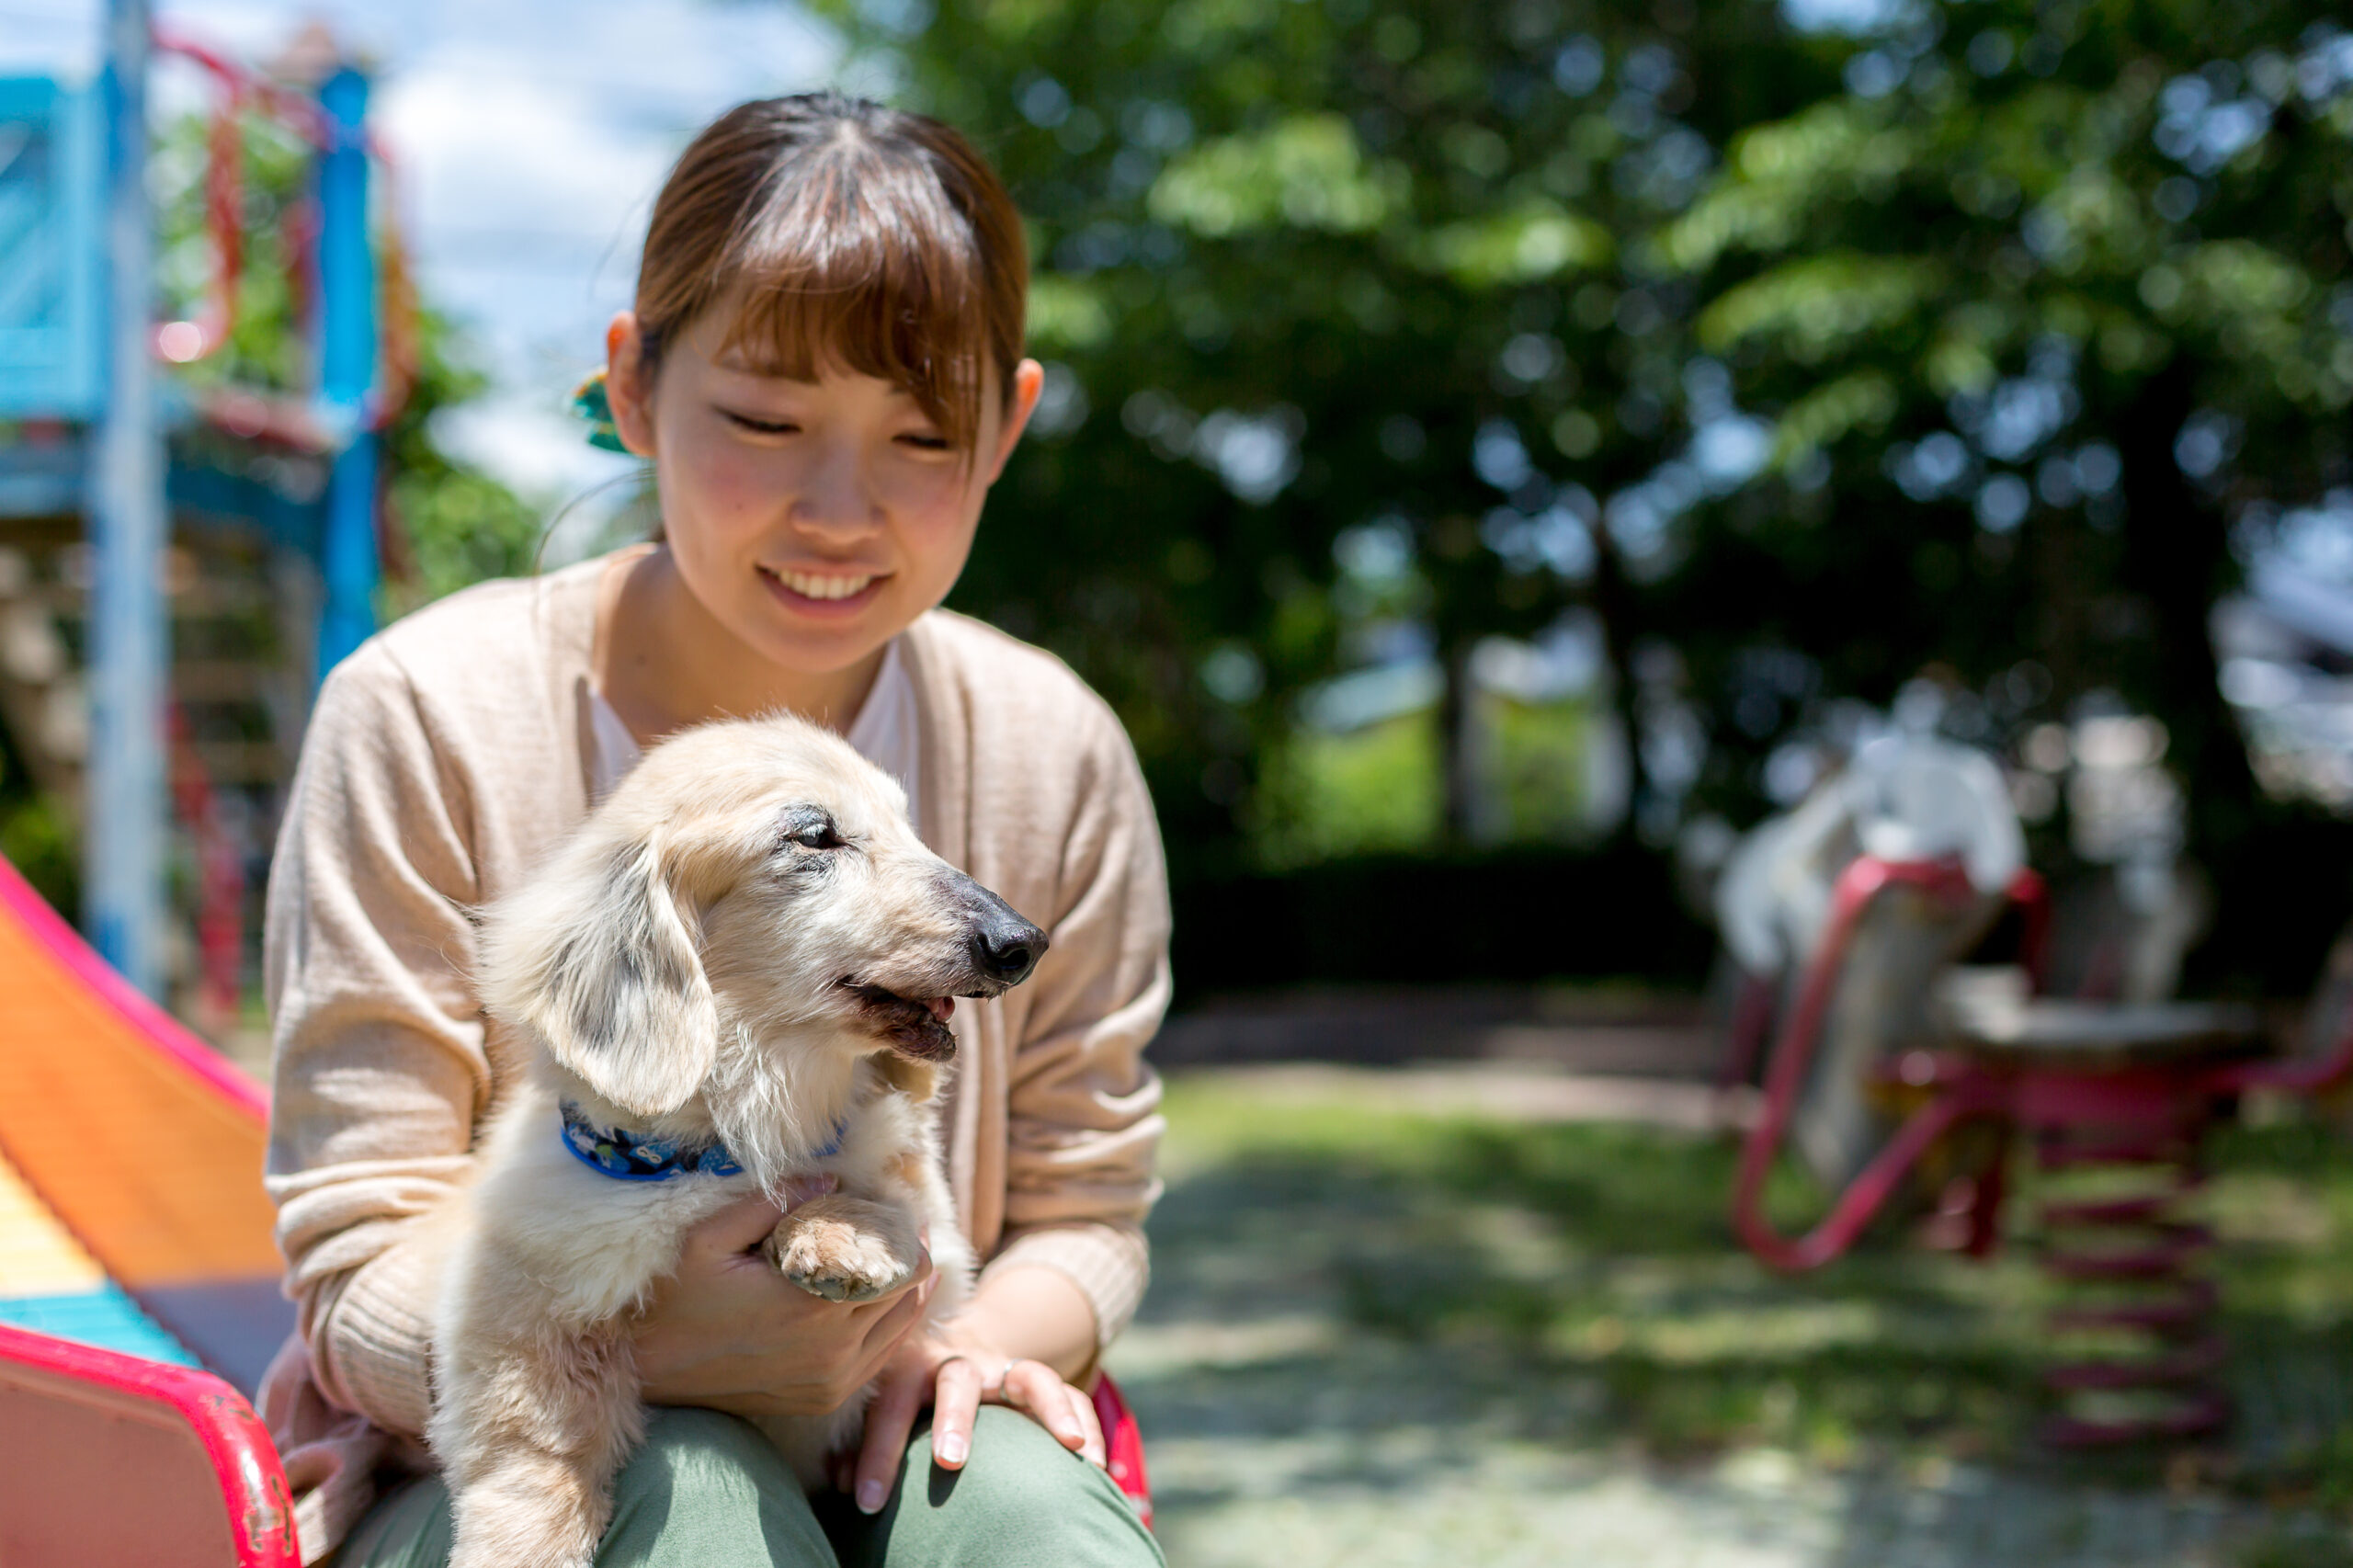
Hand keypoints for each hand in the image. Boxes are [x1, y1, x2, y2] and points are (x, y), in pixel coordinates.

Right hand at [633, 1187, 934, 1418]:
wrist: (648, 1372)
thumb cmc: (675, 1298)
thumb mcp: (709, 1237)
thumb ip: (772, 1202)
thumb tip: (830, 1177)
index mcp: (812, 1306)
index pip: (898, 1265)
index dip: (905, 1232)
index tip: (897, 1207)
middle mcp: (833, 1350)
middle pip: (908, 1294)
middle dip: (909, 1255)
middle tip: (899, 1224)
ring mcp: (832, 1381)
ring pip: (902, 1327)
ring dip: (908, 1290)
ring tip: (899, 1255)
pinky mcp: (824, 1399)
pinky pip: (881, 1358)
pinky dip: (891, 1325)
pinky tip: (882, 1298)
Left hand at [842, 1333, 1104, 1513]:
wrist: (954, 1344)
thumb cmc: (908, 1394)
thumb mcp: (881, 1408)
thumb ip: (858, 1445)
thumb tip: (836, 1483)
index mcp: (911, 1367)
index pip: (890, 1404)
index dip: (877, 1452)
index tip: (865, 1502)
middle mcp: (959, 1363)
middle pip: (957, 1382)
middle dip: (954, 1420)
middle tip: (950, 1462)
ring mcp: (1005, 1369)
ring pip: (1033, 1376)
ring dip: (1052, 1409)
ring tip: (1073, 1447)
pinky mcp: (1038, 1381)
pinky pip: (1072, 1395)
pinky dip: (1086, 1426)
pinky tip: (1098, 1468)